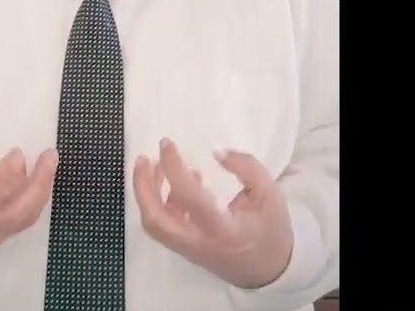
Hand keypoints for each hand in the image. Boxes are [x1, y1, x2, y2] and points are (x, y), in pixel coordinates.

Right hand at [0, 136, 58, 266]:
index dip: (6, 178)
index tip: (17, 153)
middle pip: (16, 214)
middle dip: (38, 184)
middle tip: (50, 156)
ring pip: (25, 220)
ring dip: (42, 191)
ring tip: (50, 164)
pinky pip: (24, 223)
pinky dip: (37, 201)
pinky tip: (41, 181)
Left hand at [133, 138, 291, 288]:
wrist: (270, 271)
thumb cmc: (271, 231)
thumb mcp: (270, 194)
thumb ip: (246, 167)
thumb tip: (216, 152)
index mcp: (223, 230)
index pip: (190, 196)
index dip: (174, 167)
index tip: (167, 144)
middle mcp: (199, 243)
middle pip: (155, 220)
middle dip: (142, 187)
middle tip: (143, 158)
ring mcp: (189, 249)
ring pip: (154, 225)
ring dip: (146, 194)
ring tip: (152, 166)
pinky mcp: (185, 249)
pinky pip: (163, 226)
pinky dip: (159, 203)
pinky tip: (174, 185)